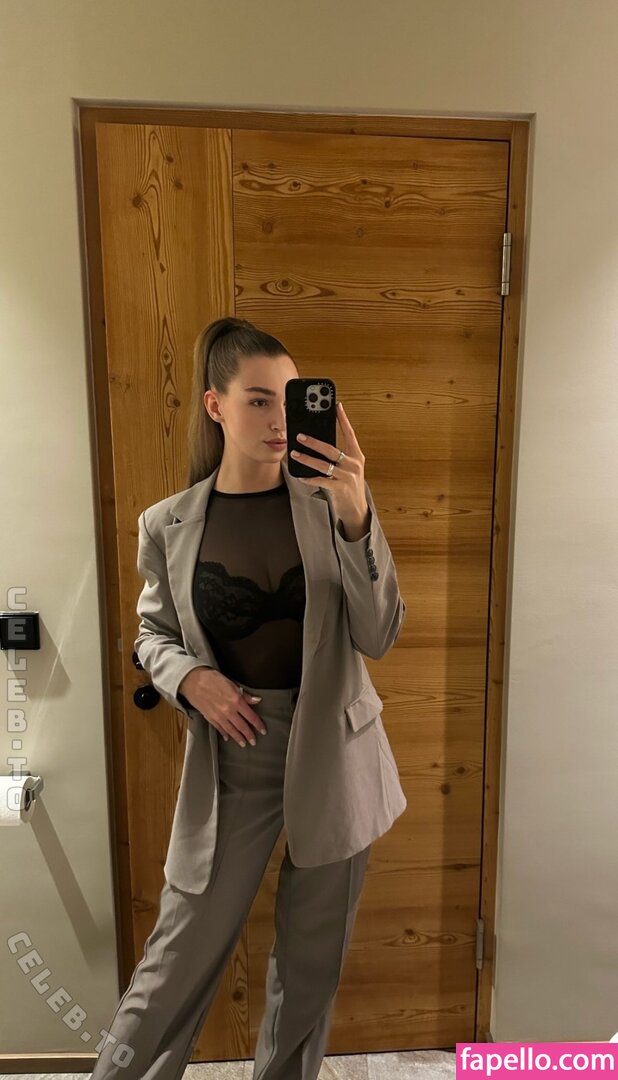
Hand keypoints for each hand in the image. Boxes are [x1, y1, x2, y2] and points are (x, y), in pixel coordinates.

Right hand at [178, 668, 266, 746]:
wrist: (193, 681)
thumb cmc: (212, 679)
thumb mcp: (231, 683)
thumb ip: (245, 695)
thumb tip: (257, 700)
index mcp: (236, 700)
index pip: (251, 716)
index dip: (258, 725)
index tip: (263, 730)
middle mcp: (228, 711)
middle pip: (242, 726)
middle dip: (249, 735)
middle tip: (254, 742)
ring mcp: (219, 716)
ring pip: (231, 730)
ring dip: (238, 738)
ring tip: (243, 744)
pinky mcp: (210, 718)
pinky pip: (219, 728)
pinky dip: (224, 734)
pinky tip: (227, 738)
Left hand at [290, 401, 368, 524]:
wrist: (356, 509)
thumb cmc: (348, 485)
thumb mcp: (348, 468)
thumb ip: (338, 456)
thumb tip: (318, 442)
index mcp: (356, 456)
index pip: (350, 434)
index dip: (343, 419)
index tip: (336, 406)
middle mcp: (353, 464)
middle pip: (331, 449)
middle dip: (313, 441)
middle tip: (299, 435)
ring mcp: (347, 476)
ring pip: (323, 464)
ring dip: (306, 458)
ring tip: (294, 453)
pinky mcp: (340, 488)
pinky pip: (321, 480)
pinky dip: (309, 478)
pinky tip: (300, 475)